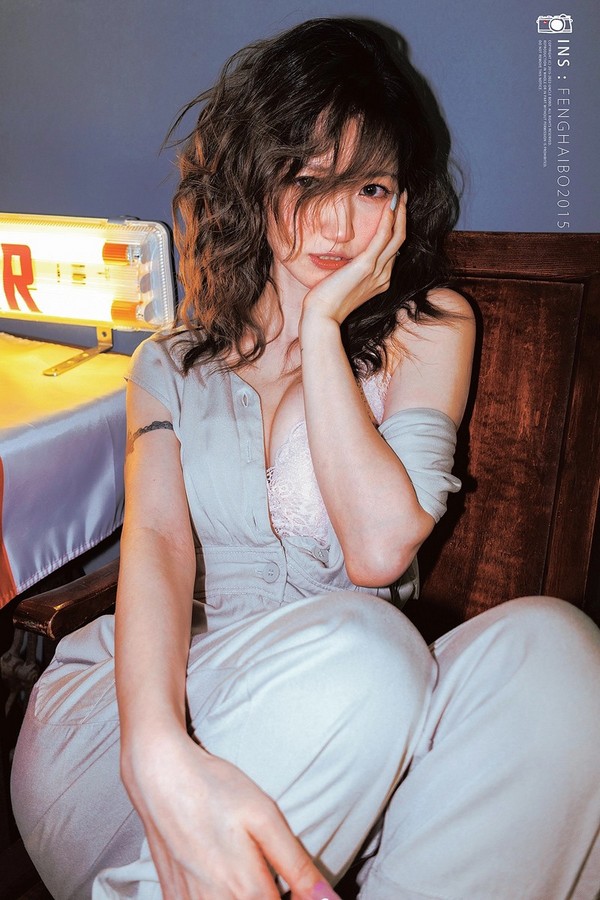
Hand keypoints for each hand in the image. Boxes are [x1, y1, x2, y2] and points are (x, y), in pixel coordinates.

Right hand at [122, 729, 338, 898]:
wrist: (159, 777)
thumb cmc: (213, 790)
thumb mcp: (265, 818)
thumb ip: (298, 867)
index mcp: (246, 891)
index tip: (299, 886)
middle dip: (269, 896)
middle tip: (272, 873)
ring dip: (245, 896)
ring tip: (249, 871)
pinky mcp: (173, 899)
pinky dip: (220, 897)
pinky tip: (224, 878)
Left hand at [300, 191, 406, 326]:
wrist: (322, 316)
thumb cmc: (327, 302)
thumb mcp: (345, 283)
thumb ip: (353, 270)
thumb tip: (352, 257)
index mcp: (380, 280)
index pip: (394, 250)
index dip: (396, 228)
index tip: (394, 210)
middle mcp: (384, 276)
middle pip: (400, 240)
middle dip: (402, 216)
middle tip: (402, 195)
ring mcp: (378, 272)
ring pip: (397, 237)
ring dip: (399, 213)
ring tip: (399, 194)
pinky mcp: (366, 267)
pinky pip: (383, 238)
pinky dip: (388, 220)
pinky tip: (389, 206)